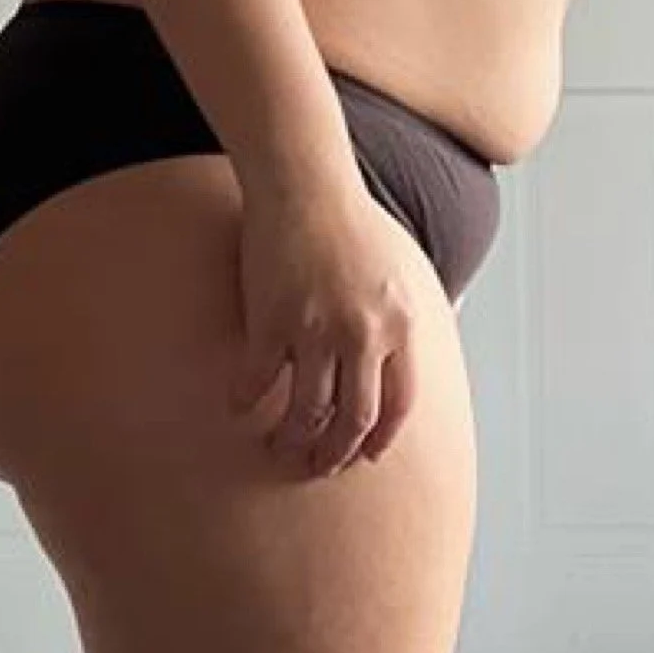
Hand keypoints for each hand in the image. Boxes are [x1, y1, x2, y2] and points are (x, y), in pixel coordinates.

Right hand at [229, 176, 418, 475]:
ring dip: (292, 438)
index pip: (399, 405)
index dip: (380, 439)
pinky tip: (239, 408)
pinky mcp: (272, 321)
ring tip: (279, 446)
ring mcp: (317, 330)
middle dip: (335, 453)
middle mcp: (364, 335)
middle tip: (317, 465)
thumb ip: (403, 320)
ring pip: (307, 411)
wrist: (307, 187)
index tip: (364, 456)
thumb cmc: (352, 226)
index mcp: (400, 326)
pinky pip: (258, 381)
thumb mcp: (399, 275)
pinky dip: (247, 403)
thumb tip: (413, 353)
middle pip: (354, 419)